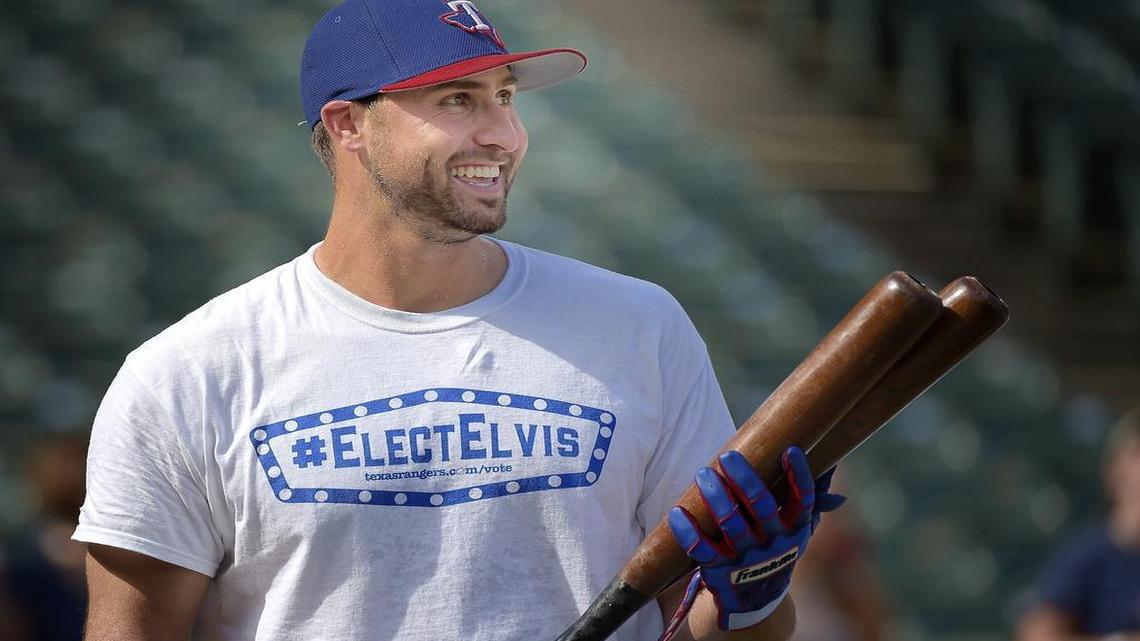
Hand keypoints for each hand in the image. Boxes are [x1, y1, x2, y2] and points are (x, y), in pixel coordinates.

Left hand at [665, 447, 844, 632]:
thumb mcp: (798, 530)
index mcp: (794, 530)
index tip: (790, 450)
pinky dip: (687, 530)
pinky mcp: (719, 569)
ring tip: (703, 474)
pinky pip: (700, 548)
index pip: (802, 500)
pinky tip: (678, 512)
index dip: (799, 476)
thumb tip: (832, 464)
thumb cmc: (776, 550)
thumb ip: (813, 498)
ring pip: (730, 522)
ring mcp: (746, 558)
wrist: (756, 600)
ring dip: (715, 496)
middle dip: (745, 479)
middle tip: (728, 456)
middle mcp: (773, 543)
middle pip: (761, 506)